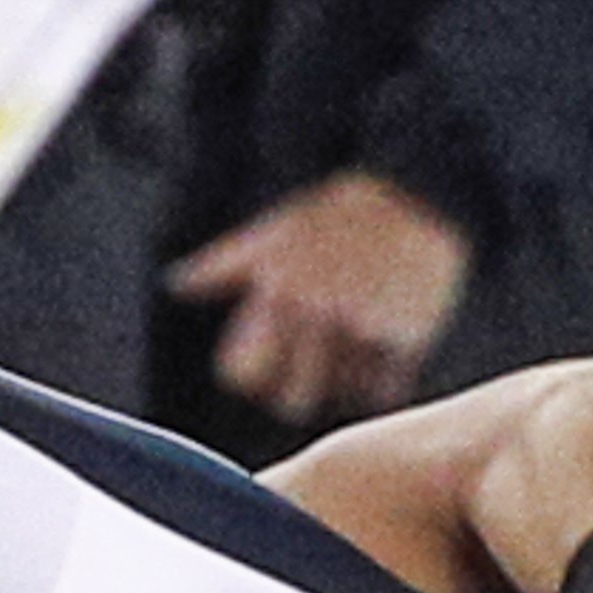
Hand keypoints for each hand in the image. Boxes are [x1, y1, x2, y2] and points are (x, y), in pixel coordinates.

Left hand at [165, 170, 471, 427]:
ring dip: (346, 382)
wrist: (416, 188)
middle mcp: (313, 315)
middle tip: (313, 374)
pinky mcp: (407, 336)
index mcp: (274, 292)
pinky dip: (385, 381)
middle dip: (299, 392)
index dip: (252, 378)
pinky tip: (386, 353)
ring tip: (355, 351)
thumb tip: (177, 284)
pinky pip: (388, 389)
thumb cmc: (337, 210)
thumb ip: (222, 265)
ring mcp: (361, 328)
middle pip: (292, 403)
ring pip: (341, 396)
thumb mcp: (273, 232)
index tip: (267, 369)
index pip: (242, 375)